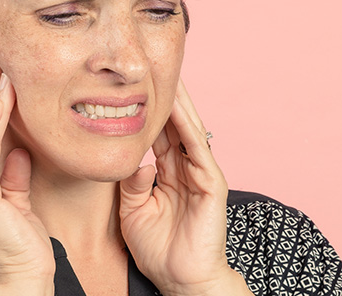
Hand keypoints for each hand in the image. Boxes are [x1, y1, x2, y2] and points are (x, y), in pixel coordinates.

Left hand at [119, 80, 251, 295]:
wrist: (182, 280)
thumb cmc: (159, 249)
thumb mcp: (132, 211)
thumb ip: (131, 183)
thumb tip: (135, 161)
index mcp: (167, 171)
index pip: (156, 131)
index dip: (145, 109)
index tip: (130, 84)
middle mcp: (185, 167)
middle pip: (173, 123)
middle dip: (164, 96)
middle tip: (151, 66)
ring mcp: (201, 173)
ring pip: (188, 128)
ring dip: (178, 102)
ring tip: (167, 75)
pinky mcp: (211, 183)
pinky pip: (197, 148)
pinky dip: (187, 127)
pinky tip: (178, 108)